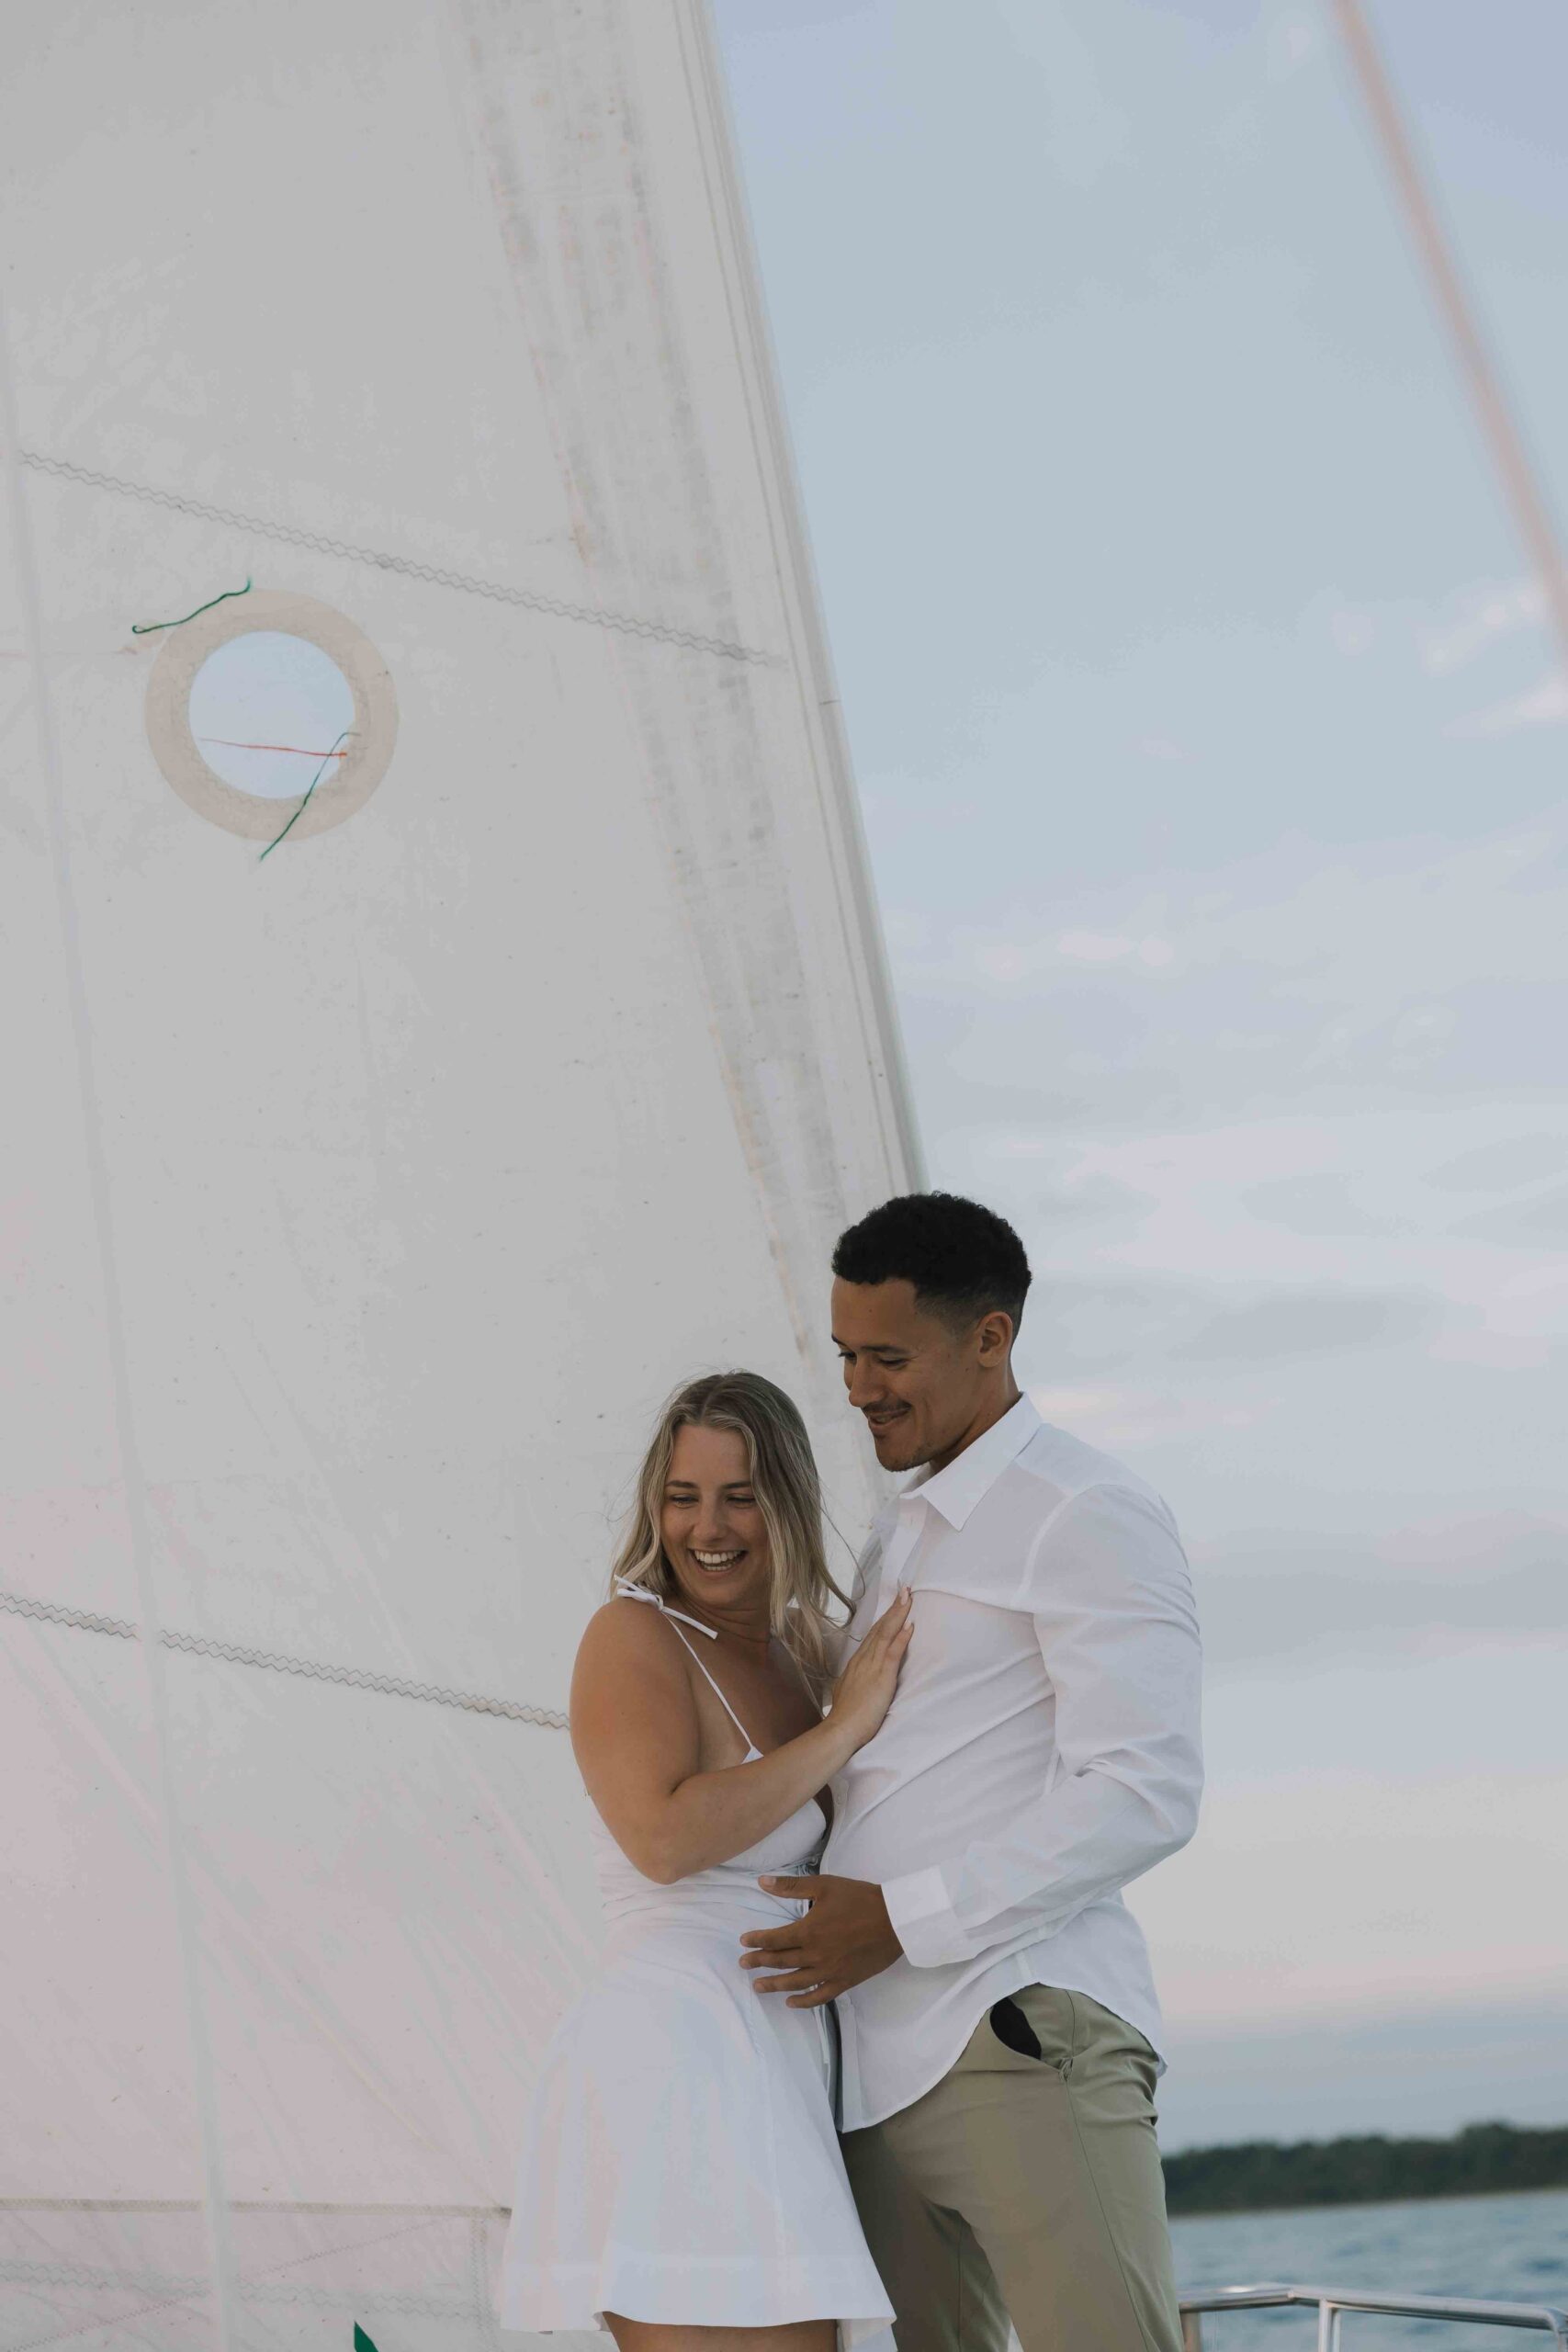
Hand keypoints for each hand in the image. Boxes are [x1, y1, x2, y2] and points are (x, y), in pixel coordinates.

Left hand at [739, 1873, 902, 2006]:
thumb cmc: (859, 1899)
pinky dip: (804, 2001)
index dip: (757, 1941)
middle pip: (781, 1961)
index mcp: (809, 1931)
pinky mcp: (844, 1981)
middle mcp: (816, 1955)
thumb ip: (791, 1886)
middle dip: (759, 1962)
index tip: (744, 1942)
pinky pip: (820, 1996)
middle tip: (743, 1965)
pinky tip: (791, 2002)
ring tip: (758, 1986)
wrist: (895, 1919)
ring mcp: (830, 1971)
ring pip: (796, 1982)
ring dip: (775, 1985)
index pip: (775, 1939)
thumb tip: (762, 1882)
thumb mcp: (824, 1885)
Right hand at [828, 1585, 912, 1750]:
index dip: (884, 1619)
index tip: (893, 1605)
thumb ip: (854, 1680)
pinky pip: (892, 1652)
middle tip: (904, 1591)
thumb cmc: (845, 1717)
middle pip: (879, 1629)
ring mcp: (871, 1666)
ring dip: (898, 1615)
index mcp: (856, 1663)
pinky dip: (901, 1637)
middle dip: (893, 1609)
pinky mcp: (882, 1676)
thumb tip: (857, 1677)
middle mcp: (863, 1660)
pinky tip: (910, 1625)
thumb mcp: (847, 1691)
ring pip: (885, 1634)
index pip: (872, 1636)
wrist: (841, 1729)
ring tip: (908, 1598)